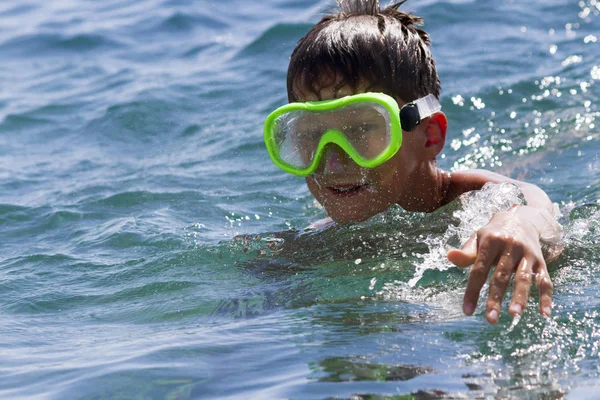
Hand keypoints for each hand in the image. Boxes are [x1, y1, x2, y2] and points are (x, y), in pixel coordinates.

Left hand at [447, 207, 553, 324]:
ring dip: (520, 297)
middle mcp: (510, 247)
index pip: (479, 270)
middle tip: (490, 319)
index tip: (467, 311)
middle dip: (495, 299)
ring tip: (514, 315)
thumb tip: (449, 256)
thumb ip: (466, 252)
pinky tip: (545, 313)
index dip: (472, 291)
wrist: (521, 219)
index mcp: (491, 242)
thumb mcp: (478, 239)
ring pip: (523, 278)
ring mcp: (527, 254)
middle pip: (501, 276)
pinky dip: (546, 296)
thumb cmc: (493, 234)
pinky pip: (545, 280)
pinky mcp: (541, 261)